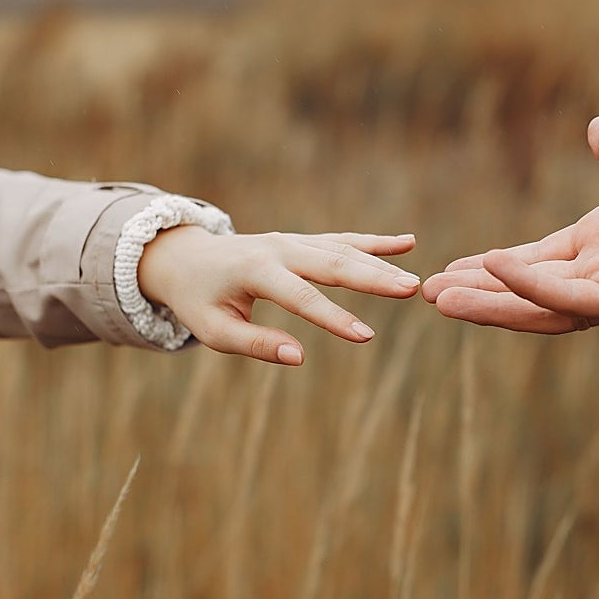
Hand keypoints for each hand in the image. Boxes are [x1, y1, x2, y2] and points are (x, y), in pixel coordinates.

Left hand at [139, 227, 418, 364]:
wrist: (185, 256)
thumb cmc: (198, 300)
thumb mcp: (214, 330)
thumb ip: (255, 344)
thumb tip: (299, 357)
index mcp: (254, 270)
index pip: (300, 297)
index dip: (333, 318)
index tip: (365, 338)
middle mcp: (279, 248)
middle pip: (333, 263)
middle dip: (373, 278)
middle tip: (410, 290)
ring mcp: (293, 241)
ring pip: (343, 251)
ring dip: (380, 264)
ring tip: (413, 282)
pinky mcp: (302, 241)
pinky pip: (343, 240)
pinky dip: (374, 242)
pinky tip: (407, 243)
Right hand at [422, 116, 598, 332]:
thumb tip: (596, 131)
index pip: (536, 261)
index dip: (493, 268)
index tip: (450, 268)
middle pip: (528, 291)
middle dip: (479, 294)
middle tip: (429, 294)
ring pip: (542, 306)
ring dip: (492, 304)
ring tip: (442, 299)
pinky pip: (574, 298)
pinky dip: (533, 288)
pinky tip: (495, 268)